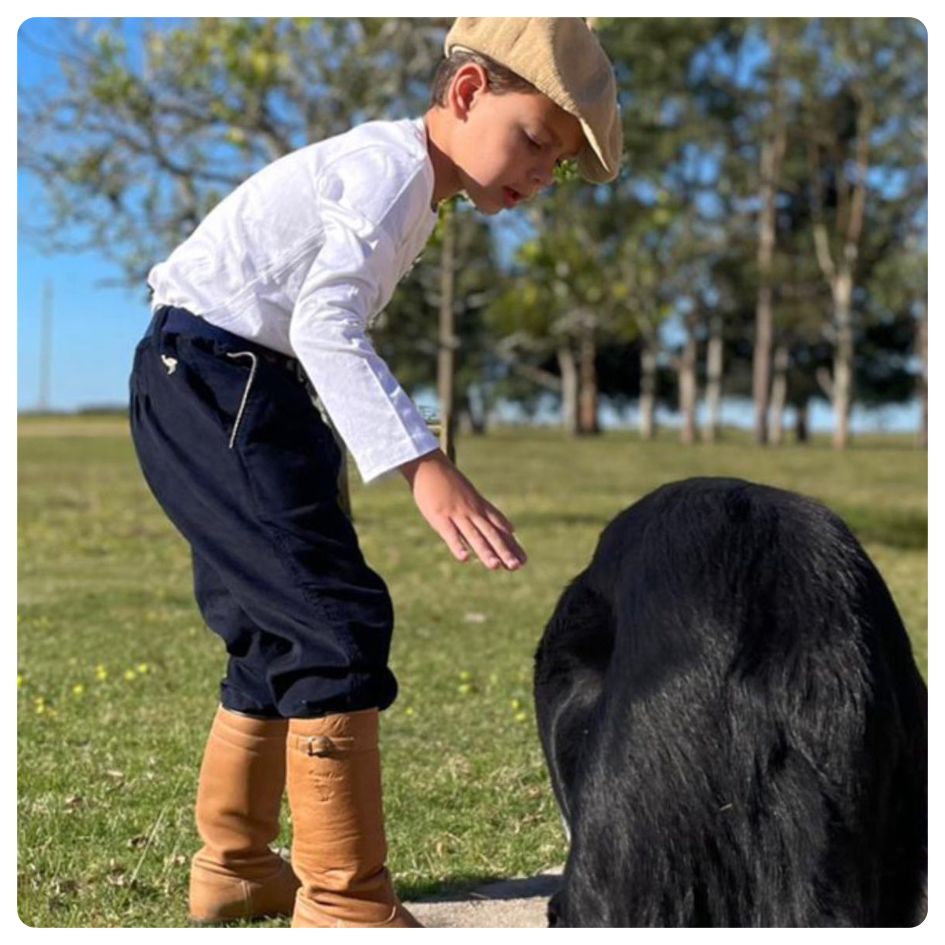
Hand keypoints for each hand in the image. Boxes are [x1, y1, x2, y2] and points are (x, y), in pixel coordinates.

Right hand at [399, 450, 526, 570]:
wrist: (430, 466)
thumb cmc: (452, 484)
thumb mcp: (476, 498)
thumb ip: (493, 514)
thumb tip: (513, 529)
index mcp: (482, 508)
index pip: (501, 529)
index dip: (512, 545)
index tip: (524, 561)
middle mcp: (473, 512)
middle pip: (491, 533)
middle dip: (503, 551)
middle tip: (516, 566)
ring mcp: (457, 514)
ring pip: (473, 535)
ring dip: (484, 551)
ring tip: (495, 566)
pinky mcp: (440, 517)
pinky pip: (450, 534)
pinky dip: (457, 545)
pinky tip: (465, 559)